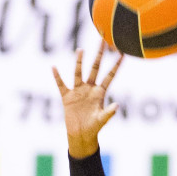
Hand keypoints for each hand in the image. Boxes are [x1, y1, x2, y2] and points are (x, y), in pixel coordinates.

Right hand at [51, 41, 121, 157]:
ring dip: (79, 62)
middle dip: (99, 55)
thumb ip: (108, 113)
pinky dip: (57, 77)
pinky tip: (54, 68)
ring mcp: (78, 91)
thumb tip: (117, 106)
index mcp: (100, 92)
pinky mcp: (67, 97)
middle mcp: (89, 88)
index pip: (110, 76)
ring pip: (78, 73)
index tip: (122, 54)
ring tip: (80, 50)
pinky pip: (61, 85)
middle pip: (95, 68)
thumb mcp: (102, 120)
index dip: (116, 66)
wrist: (81, 134)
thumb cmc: (94, 127)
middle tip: (103, 40)